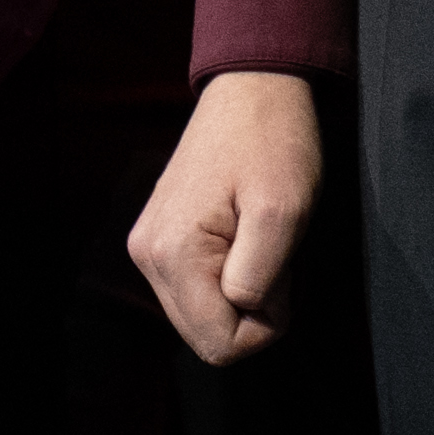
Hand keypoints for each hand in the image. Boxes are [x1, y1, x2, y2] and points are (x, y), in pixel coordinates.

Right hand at [135, 70, 331, 365]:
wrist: (252, 88)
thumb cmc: (274, 143)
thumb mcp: (284, 213)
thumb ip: (261, 280)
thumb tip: (245, 312)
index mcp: (174, 255)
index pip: (220, 346)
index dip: (266, 325)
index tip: (285, 275)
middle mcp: (148, 256)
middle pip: (204, 337)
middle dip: (250, 312)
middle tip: (275, 257)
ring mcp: (148, 247)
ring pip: (199, 316)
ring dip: (239, 295)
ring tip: (258, 242)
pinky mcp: (158, 238)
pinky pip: (194, 290)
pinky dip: (225, 278)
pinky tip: (241, 239)